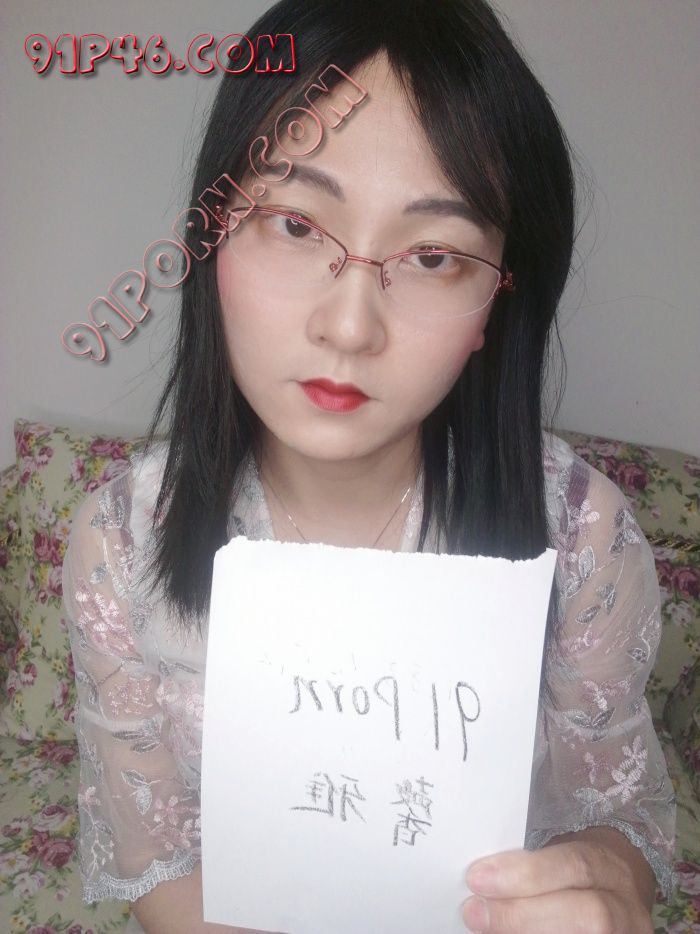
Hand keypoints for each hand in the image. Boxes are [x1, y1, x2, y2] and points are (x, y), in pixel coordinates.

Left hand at [462, 833, 654, 932]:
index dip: (527, 873)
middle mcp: (626, 908)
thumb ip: (527, 863)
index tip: (477, 878)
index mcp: (609, 866)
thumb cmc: (571, 872)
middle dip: (524, 914)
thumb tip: (478, 881)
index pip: (576, 864)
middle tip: (475, 913)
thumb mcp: (559, 855)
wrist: (615, 894)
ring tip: (488, 930)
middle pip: (587, 913)